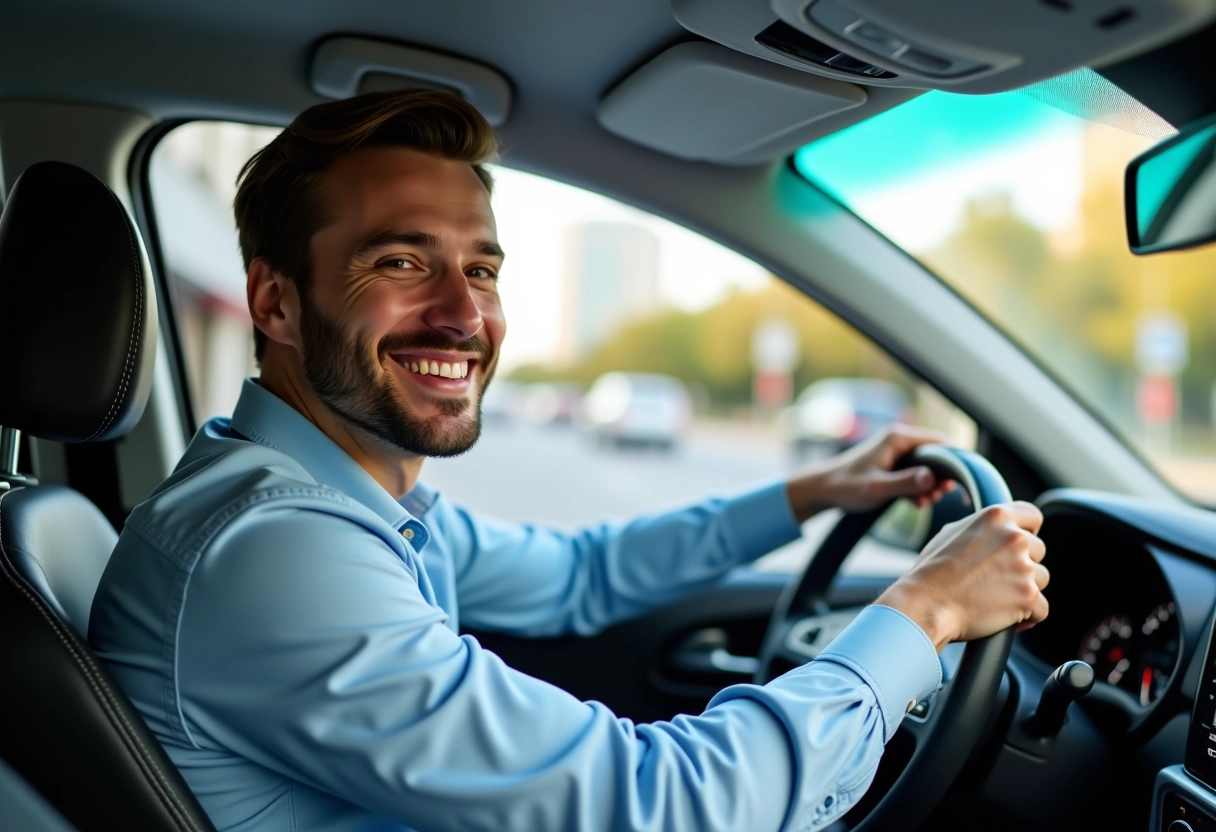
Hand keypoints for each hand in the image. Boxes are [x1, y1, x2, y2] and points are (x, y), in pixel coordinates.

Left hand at [785, 424, 955, 522]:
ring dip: (931, 485)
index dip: (955, 461)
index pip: (941, 442)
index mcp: (898, 438)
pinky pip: (917, 475)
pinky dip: (920, 488)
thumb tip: (934, 478)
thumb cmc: (846, 486)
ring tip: (926, 501)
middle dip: (942, 476)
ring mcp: (897, 453)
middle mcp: (900, 440)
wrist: (823, 490)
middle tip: (939, 496)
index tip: (961, 483)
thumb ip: (905, 483)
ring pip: (928, 467)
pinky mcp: (894, 466)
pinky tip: (917, 504)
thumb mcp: (876, 488)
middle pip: (937, 454)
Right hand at [875, 501, 1048, 650]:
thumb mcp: (952, 533)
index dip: (1028, 531)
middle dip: (1023, 564)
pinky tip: (1010, 617)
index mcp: (996, 517)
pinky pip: (1041, 608)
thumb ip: (982, 529)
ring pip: (1041, 579)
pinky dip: (1029, 616)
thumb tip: (994, 532)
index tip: (1020, 545)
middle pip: (1039, 550)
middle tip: (998, 577)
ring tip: (998, 597)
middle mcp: (1014, 538)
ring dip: (1025, 589)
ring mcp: (1023, 567)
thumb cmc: (932, 571)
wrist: (927, 603)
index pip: (1033, 515)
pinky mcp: (1028, 596)